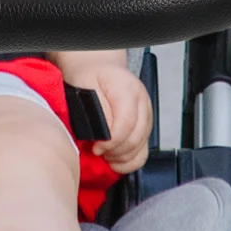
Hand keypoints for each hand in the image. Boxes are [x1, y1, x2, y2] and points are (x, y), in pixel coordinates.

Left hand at [63, 60, 152, 175]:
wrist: (96, 68)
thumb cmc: (88, 76)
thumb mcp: (84, 86)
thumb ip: (96, 110)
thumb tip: (103, 135)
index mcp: (127, 88)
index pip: (126, 123)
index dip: (111, 141)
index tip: (96, 147)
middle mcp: (142, 102)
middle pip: (136, 138)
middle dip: (115, 151)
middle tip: (97, 152)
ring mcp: (146, 114)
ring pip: (142, 147)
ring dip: (122, 158)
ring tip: (104, 156)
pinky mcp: (144, 126)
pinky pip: (143, 151)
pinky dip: (130, 161)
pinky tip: (115, 161)